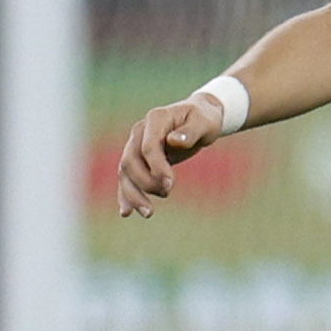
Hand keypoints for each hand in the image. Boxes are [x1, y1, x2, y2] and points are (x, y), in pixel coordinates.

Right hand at [112, 95, 227, 217]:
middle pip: (131, 161)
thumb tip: (173, 141)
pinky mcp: (138, 158)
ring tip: (148, 213)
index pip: (148, 147)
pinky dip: (126, 195)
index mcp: (156, 119)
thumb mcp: (204, 122)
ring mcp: (135, 144)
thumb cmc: (204, 119)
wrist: (199, 116)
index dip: (157, 166)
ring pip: (125, 172)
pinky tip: (126, 213)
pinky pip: (127, 178)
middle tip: (167, 193)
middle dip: (146, 182)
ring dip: (133, 194)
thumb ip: (190, 132)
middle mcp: (140, 131)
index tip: (170, 184)